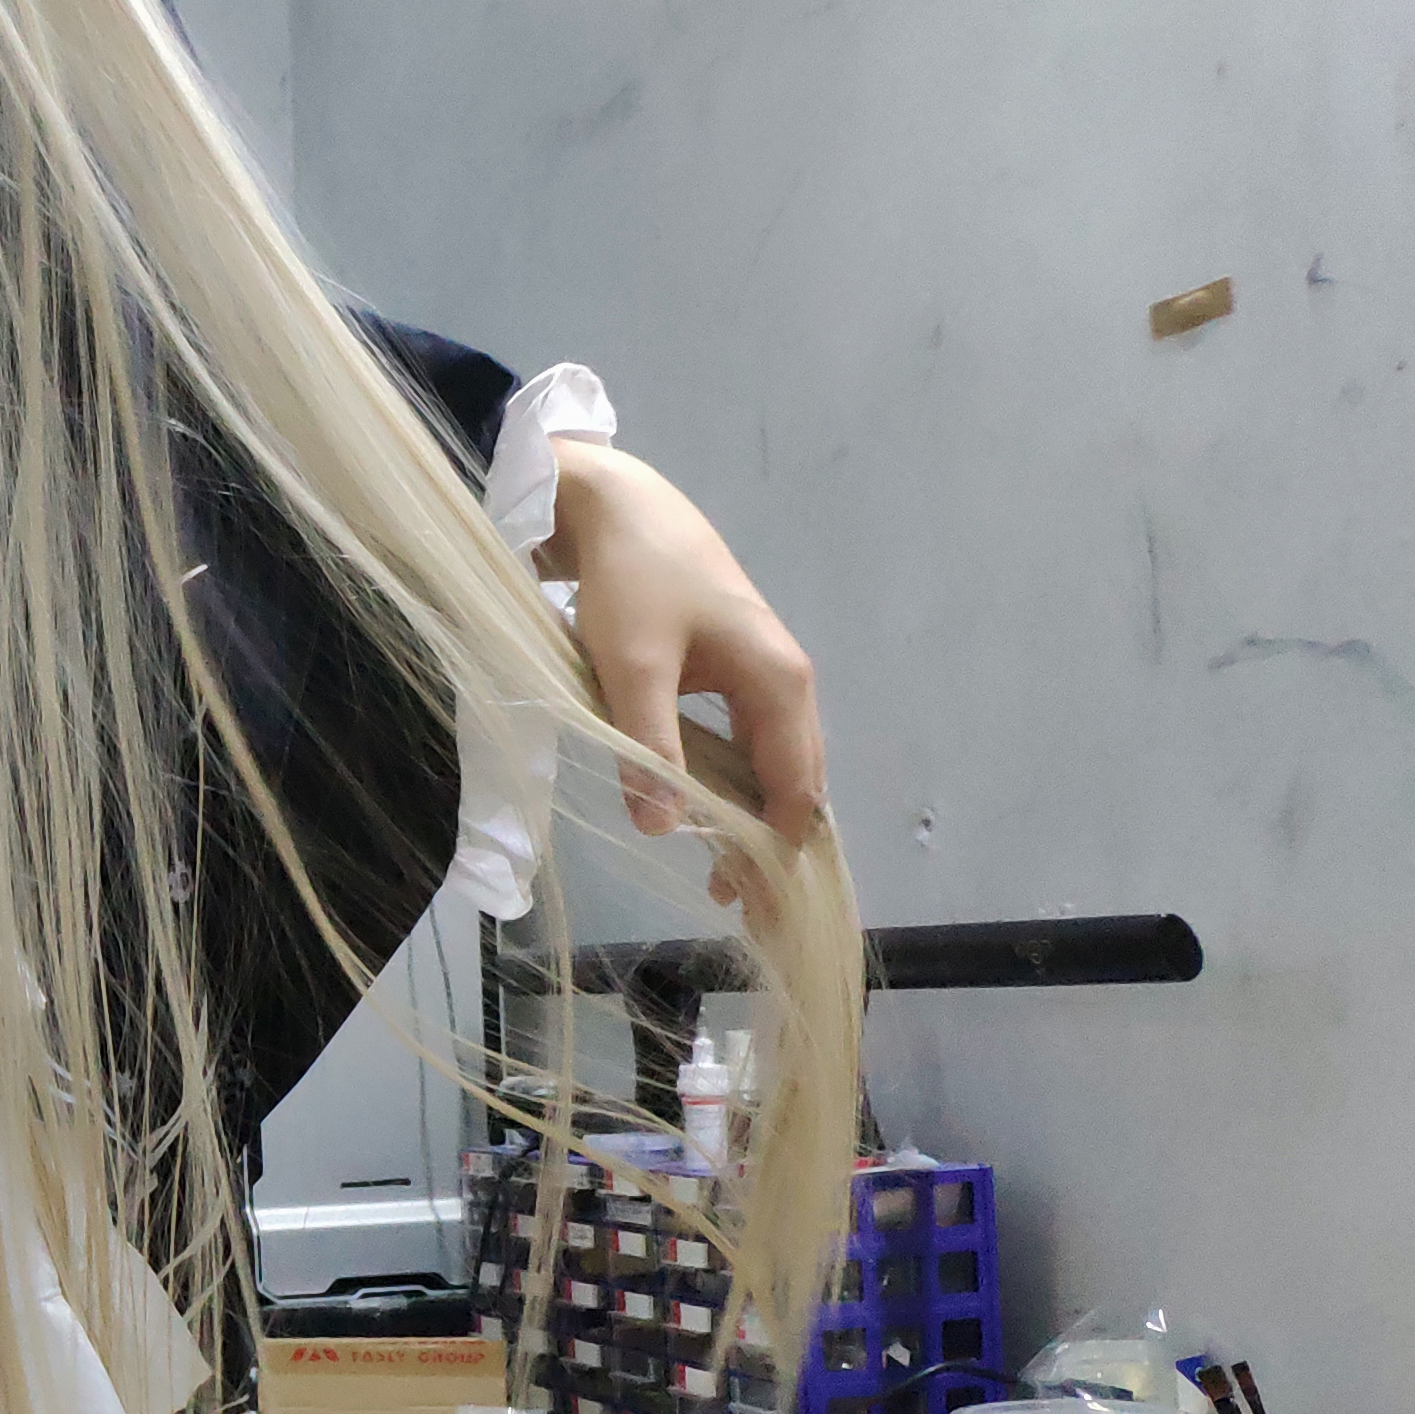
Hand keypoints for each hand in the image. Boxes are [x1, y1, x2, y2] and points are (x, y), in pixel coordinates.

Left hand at [535, 438, 823, 901]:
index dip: (780, 853)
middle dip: (770, 847)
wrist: (617, 503)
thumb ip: (648, 745)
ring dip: (749, 822)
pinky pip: (742, 745)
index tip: (755, 907)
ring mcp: (759, 676)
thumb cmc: (631, 578)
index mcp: (780, 684)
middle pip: (793, 784)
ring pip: (767, 766)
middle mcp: (785, 683)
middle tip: (740, 910)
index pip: (797, 791)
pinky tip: (701, 818)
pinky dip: (729, 787)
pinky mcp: (728, 671)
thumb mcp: (633, 665)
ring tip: (723, 882)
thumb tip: (663, 827)